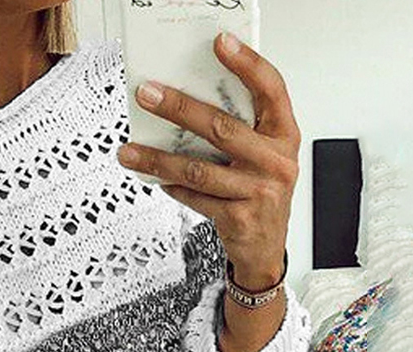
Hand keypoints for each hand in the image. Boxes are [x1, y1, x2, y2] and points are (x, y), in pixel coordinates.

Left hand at [117, 32, 300, 289]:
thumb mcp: (264, 156)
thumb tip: (186, 102)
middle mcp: (275, 162)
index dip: (247, 64)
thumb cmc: (260, 192)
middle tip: (148, 94)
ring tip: (129, 151)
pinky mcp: (238, 218)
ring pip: (199, 169)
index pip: (271, 89)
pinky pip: (195, 197)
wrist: (266, 247)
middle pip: (221, 127)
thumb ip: (242, 130)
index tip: (219, 43)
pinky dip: (172, 187)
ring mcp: (258, 191)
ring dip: (158, 159)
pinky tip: (155, 178)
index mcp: (283, 136)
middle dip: (179, 108)